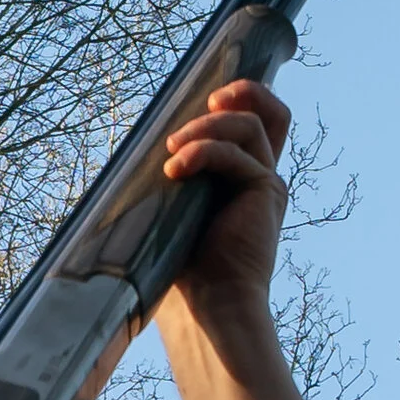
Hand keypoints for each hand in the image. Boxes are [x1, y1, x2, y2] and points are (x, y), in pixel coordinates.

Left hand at [150, 78, 305, 399]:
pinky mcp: (266, 191)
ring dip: (205, 128)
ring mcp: (266, 182)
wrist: (208, 307)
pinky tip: (175, 171)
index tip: (205, 99)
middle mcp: (260, 177)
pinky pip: (237, 153)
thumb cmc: (182, 269)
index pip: (256, 125)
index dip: (241, 98)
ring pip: (248, 124)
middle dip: (242, 92)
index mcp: (240, 181)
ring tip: (172, 151)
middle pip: (273, 113)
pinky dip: (202, 152)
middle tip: (206, 103)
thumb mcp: (170, 211)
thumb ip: (170, 177)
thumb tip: (126, 150)